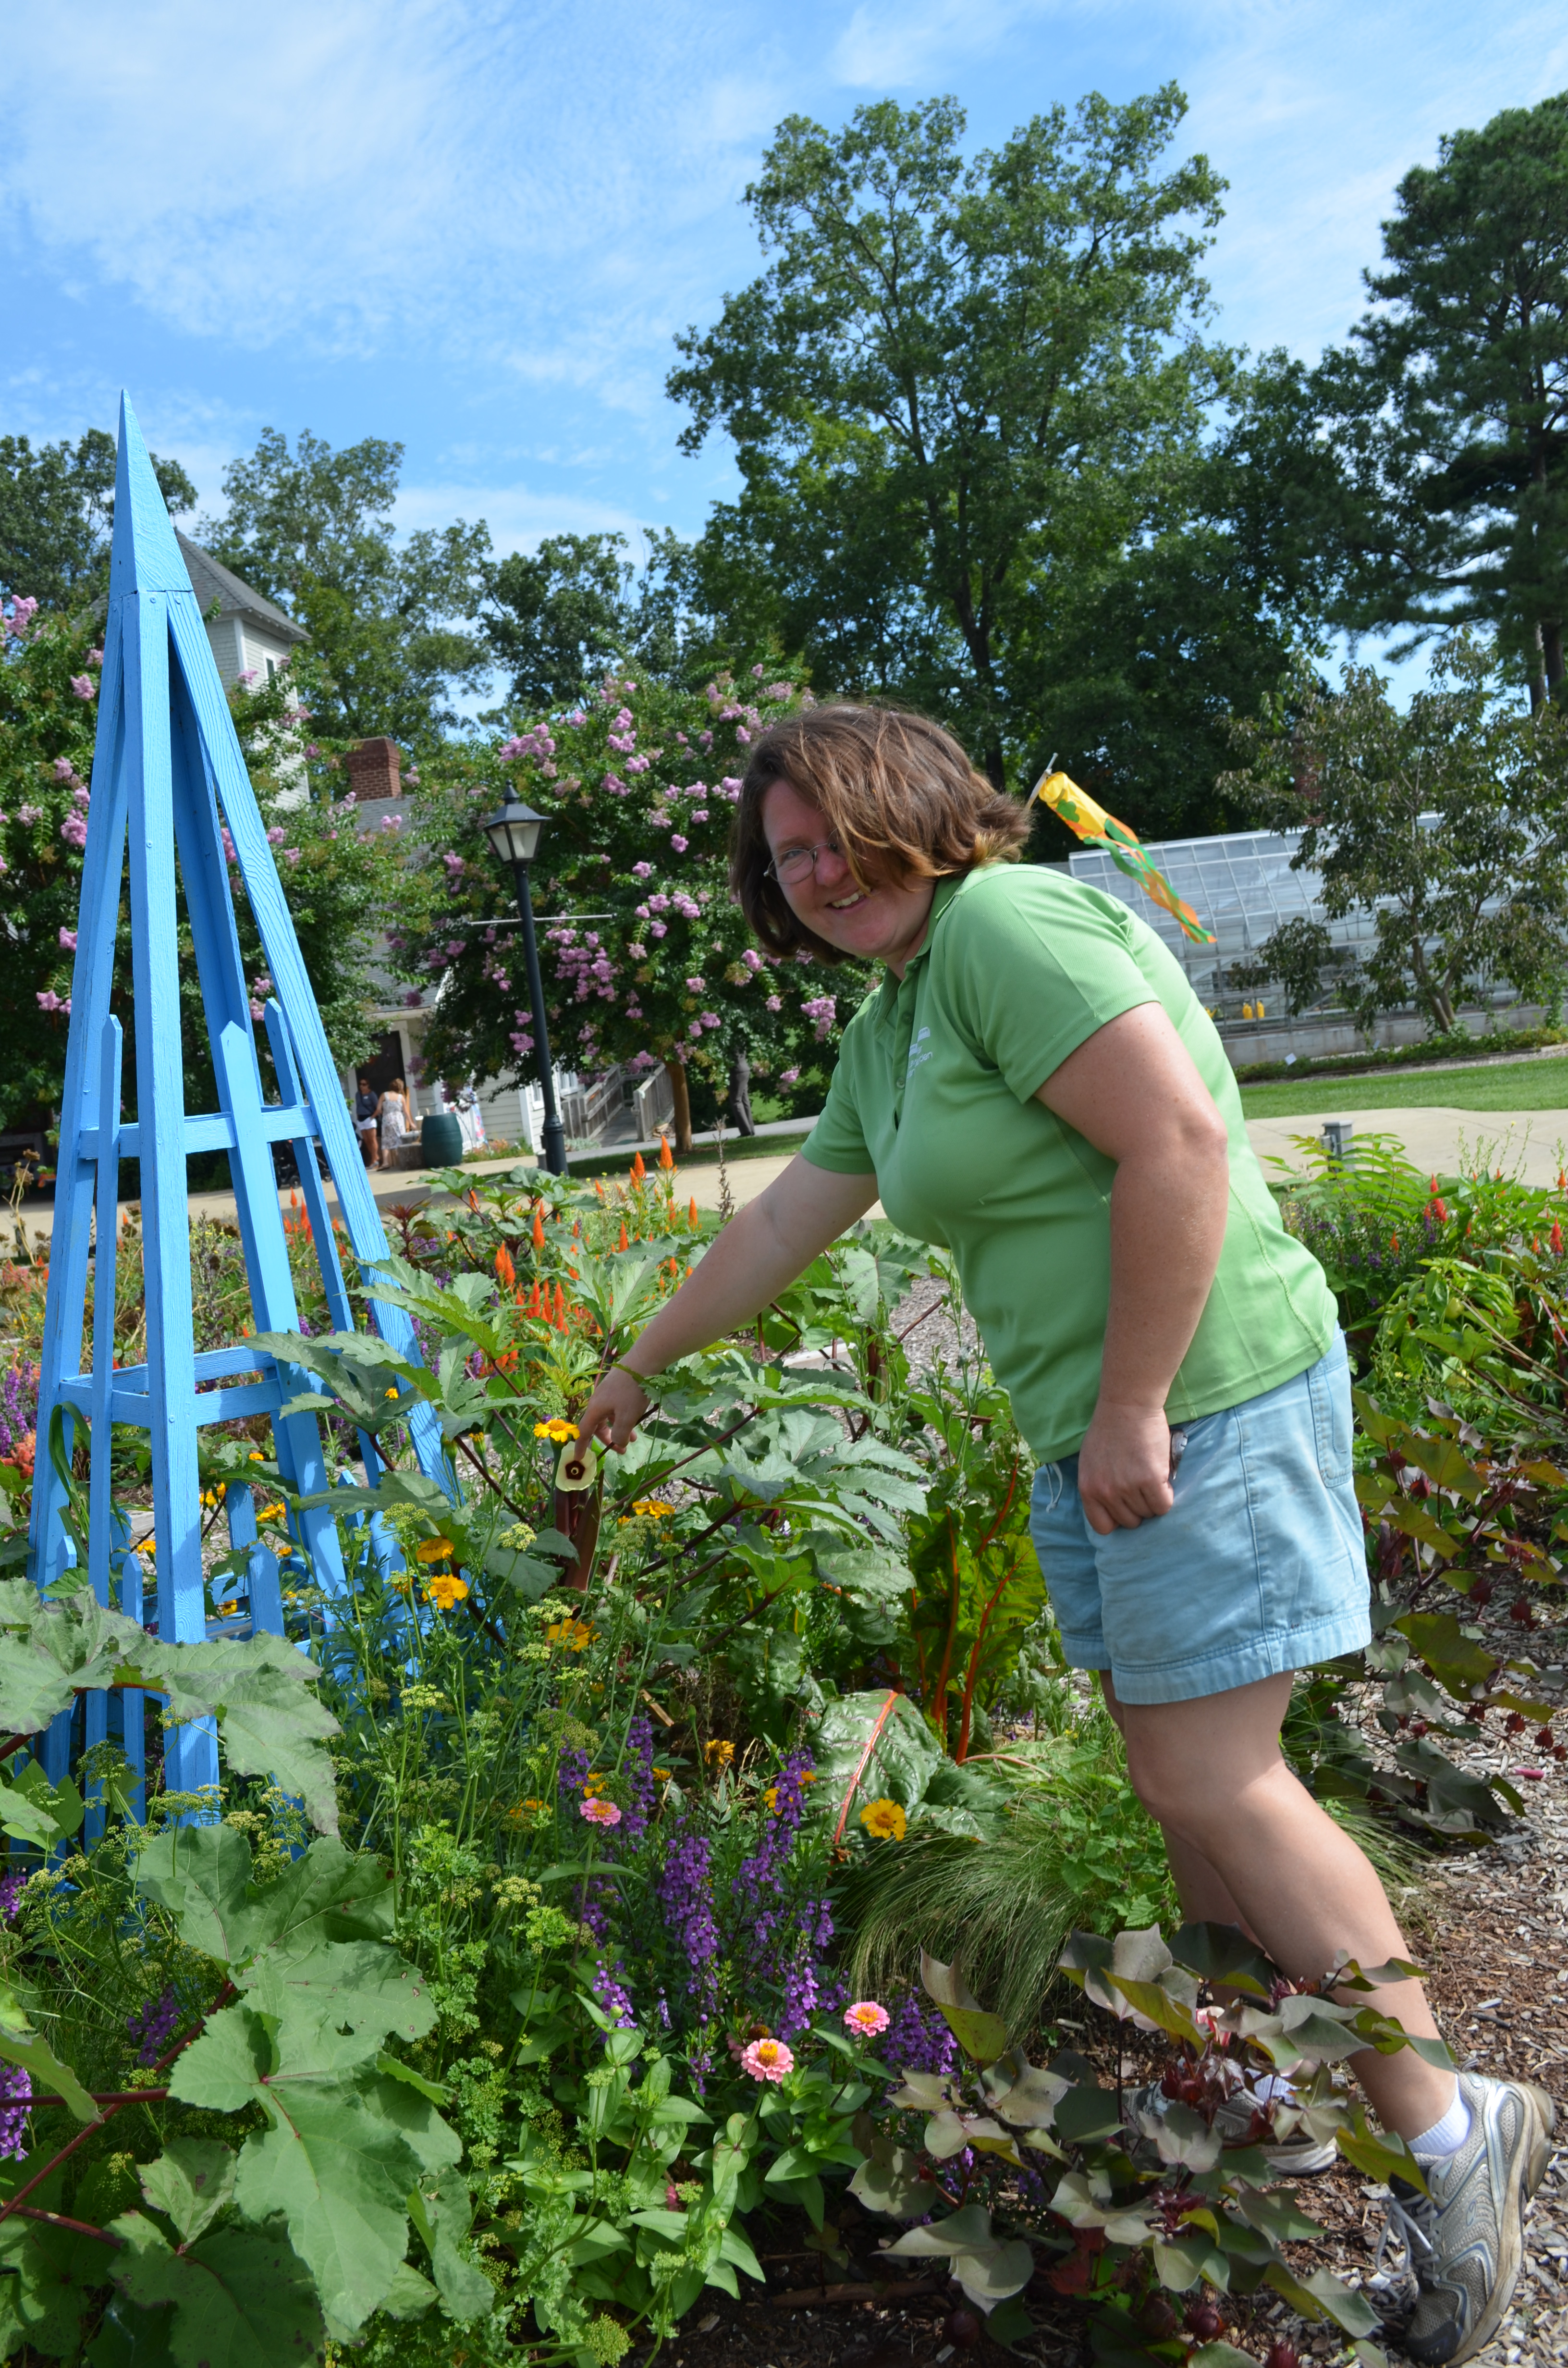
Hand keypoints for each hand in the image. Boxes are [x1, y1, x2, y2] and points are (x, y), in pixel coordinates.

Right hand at [576, 1365, 651, 1454]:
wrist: (642, 1362)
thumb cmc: (632, 1392)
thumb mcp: (627, 1417)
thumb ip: (620, 1434)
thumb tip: (618, 1442)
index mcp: (595, 1409)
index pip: (584, 1431)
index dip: (581, 1446)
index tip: (579, 1458)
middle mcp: (598, 1401)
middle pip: (597, 1425)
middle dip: (608, 1439)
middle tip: (622, 1450)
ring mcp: (607, 1393)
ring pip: (609, 1417)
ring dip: (619, 1429)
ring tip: (634, 1438)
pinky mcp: (617, 1387)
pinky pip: (616, 1408)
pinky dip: (623, 1418)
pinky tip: (635, 1419)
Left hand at [1076, 1402, 1174, 1534]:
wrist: (1128, 1404)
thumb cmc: (1109, 1429)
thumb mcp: (1091, 1461)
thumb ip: (1098, 1486)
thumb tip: (1112, 1508)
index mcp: (1088, 1489)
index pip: (1102, 1526)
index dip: (1117, 1519)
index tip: (1125, 1508)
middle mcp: (1106, 1492)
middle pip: (1130, 1521)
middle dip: (1138, 1507)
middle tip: (1142, 1487)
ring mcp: (1128, 1487)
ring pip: (1148, 1513)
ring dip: (1153, 1499)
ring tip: (1151, 1477)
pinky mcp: (1151, 1480)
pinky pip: (1163, 1505)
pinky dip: (1166, 1495)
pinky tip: (1163, 1479)